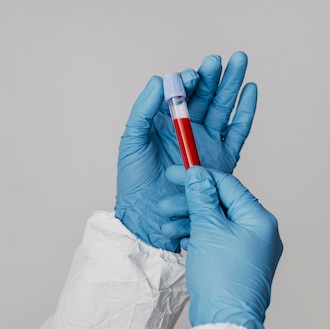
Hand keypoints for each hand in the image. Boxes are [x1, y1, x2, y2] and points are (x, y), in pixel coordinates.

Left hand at [115, 51, 256, 251]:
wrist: (148, 216)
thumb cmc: (134, 181)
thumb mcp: (132, 141)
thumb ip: (143, 111)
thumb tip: (158, 80)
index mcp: (164, 123)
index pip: (181, 94)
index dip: (189, 81)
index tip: (193, 75)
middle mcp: (186, 130)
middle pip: (205, 96)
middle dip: (214, 76)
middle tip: (221, 59)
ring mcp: (205, 144)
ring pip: (222, 108)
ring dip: (232, 85)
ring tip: (241, 61)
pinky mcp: (221, 160)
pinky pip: (237, 132)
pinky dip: (245, 111)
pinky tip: (250, 91)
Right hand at [167, 166, 281, 328]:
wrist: (225, 318)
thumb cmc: (222, 278)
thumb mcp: (207, 229)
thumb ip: (201, 198)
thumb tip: (197, 174)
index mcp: (258, 219)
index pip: (227, 185)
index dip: (198, 177)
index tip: (176, 173)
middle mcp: (258, 232)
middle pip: (219, 204)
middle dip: (189, 203)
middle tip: (166, 204)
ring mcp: (247, 248)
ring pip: (214, 223)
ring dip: (188, 220)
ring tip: (167, 226)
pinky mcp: (235, 262)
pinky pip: (214, 239)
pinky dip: (196, 236)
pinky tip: (180, 239)